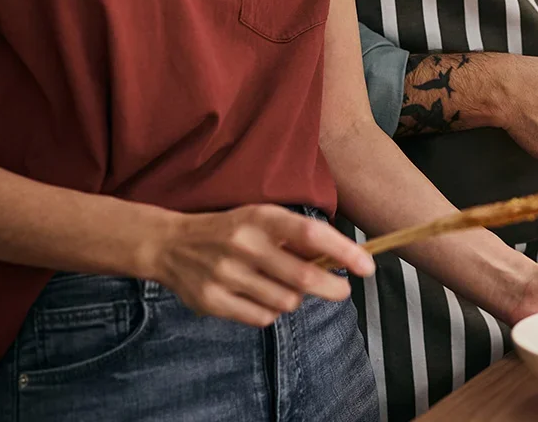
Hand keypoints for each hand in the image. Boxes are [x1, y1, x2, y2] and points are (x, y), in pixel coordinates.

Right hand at [145, 205, 373, 326]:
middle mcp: (243, 245)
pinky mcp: (212, 302)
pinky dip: (270, 311)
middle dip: (332, 288)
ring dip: (295, 298)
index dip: (344, 252)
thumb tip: (342, 256)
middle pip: (303, 277)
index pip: (311, 234)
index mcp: (260, 218)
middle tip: (341, 290)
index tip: (366, 266)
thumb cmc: (230, 230)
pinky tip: (260, 296)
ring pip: (286, 302)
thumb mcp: (261, 218)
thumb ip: (296, 237)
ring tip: (284, 286)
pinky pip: (262, 317)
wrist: (171, 245)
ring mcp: (226, 276)